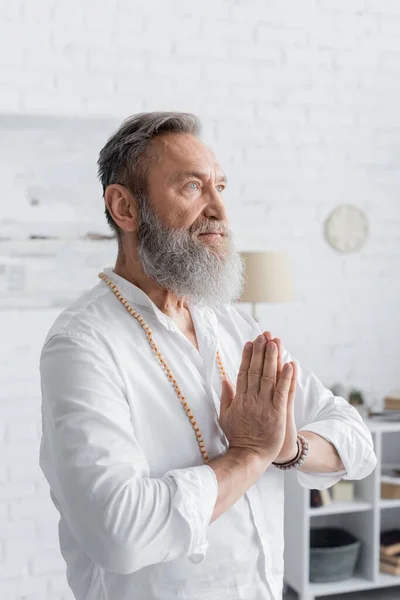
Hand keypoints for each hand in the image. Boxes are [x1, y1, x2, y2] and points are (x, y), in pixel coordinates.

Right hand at [219, 334, 293, 465]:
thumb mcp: (225, 416)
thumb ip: (226, 397)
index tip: (249, 343)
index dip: (246, 356)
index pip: (243, 372)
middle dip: (260, 352)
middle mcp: (251, 399)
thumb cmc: (237, 437)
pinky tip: (289, 364)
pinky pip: (283, 392)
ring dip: (272, 359)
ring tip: (275, 342)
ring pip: (268, 377)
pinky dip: (286, 378)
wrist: (249, 456)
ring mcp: (265, 405)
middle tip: (263, 336)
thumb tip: (224, 379)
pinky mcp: (278, 413)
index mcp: (239, 399)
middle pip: (255, 370)